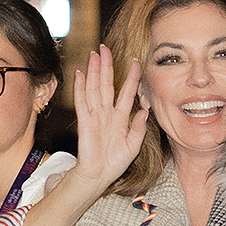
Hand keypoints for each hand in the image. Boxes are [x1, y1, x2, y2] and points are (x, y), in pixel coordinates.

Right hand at [71, 44, 149, 192]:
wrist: (98, 177)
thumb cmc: (114, 164)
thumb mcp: (133, 146)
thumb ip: (138, 128)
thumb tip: (145, 110)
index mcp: (120, 118)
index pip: (126, 93)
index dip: (131, 78)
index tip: (136, 62)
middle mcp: (106, 113)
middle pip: (107, 84)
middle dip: (107, 66)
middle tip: (105, 47)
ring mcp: (94, 116)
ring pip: (94, 88)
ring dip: (94, 71)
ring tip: (94, 54)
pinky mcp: (84, 122)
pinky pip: (82, 101)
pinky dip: (80, 87)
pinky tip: (81, 73)